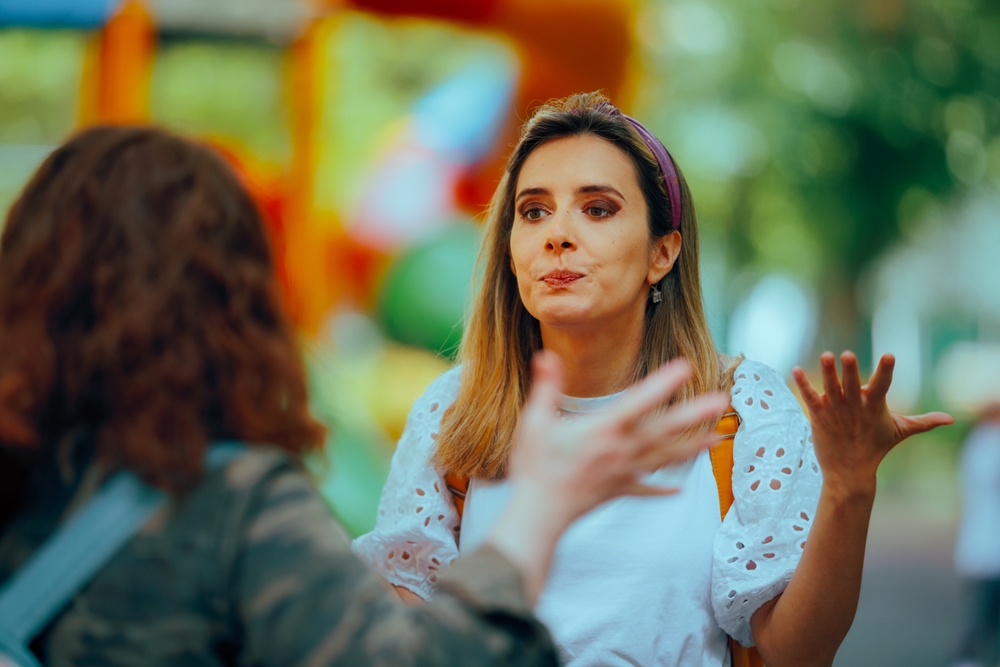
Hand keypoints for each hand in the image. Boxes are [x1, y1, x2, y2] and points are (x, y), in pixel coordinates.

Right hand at [509, 350, 729, 523]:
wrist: (538, 513)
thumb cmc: (535, 466)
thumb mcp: (535, 421)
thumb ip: (546, 387)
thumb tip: (547, 356)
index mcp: (603, 430)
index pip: (638, 401)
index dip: (662, 383)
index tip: (685, 367)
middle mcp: (620, 451)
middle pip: (664, 430)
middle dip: (693, 415)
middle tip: (721, 401)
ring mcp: (623, 473)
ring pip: (664, 458)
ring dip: (692, 448)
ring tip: (716, 440)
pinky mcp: (618, 490)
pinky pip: (645, 489)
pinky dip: (662, 489)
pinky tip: (679, 490)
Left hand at [791, 351, 953, 497]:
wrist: (850, 472)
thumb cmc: (876, 447)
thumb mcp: (900, 431)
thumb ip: (924, 422)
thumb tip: (952, 419)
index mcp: (874, 406)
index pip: (882, 385)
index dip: (885, 371)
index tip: (889, 355)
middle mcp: (854, 407)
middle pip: (851, 386)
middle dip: (849, 371)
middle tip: (847, 354)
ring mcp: (835, 411)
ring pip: (830, 388)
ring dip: (826, 373)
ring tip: (825, 355)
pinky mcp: (818, 416)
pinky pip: (809, 397)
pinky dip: (802, 385)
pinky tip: (793, 370)